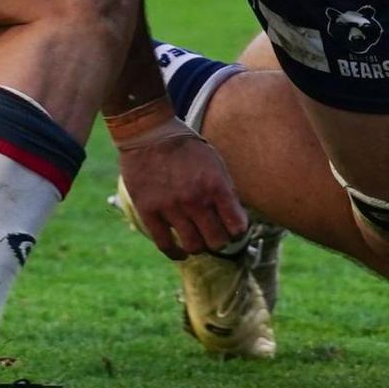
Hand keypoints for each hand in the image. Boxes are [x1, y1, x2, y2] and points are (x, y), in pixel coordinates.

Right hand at [113, 119, 248, 257]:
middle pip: (217, 241)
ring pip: (193, 246)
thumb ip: (224, 190)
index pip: (237, 227)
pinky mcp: (149, 212)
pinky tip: (181, 251)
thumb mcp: (214, 162)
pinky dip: (176, 253)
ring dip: (199, 247)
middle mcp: (195, 200)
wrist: (149, 134)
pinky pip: (165, 245)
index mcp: (216, 186)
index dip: (238, 231)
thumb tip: (235, 217)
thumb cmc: (186, 148)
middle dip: (220, 242)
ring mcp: (171, 208)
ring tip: (199, 241)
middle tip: (216, 236)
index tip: (234, 228)